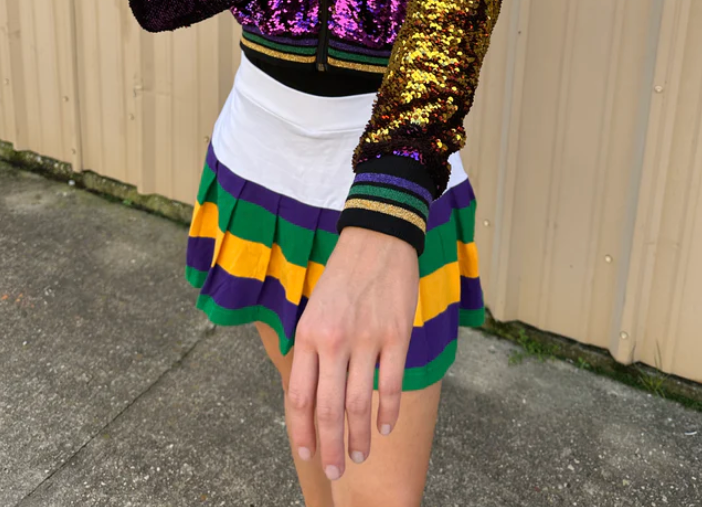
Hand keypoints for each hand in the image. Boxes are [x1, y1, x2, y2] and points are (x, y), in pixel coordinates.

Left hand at [286, 226, 418, 480]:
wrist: (377, 237)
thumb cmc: (344, 275)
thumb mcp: (315, 308)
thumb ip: (311, 349)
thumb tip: (310, 395)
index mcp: (308, 334)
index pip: (300, 397)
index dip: (302, 432)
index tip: (307, 453)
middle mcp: (334, 340)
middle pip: (329, 410)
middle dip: (330, 447)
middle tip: (336, 469)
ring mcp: (367, 338)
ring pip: (360, 404)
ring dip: (359, 438)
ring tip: (359, 455)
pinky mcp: (397, 334)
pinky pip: (391, 385)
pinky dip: (388, 413)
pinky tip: (384, 428)